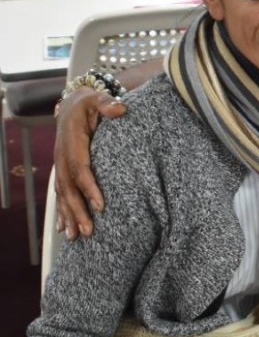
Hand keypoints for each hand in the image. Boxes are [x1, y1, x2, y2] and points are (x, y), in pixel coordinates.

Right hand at [54, 87, 125, 239]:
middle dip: (77, 210)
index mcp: (72, 142)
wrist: (72, 104)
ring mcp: (60, 165)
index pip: (80, 168)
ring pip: (62, 194)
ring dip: (68, 216)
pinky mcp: (62, 170)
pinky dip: (62, 212)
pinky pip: (60, 194)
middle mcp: (63, 156)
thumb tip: (120, 109)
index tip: (101, 205)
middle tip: (88, 231)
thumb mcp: (98, 99)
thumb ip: (108, 103)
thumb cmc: (89, 104)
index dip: (89, 187)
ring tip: (75, 237)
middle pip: (69, 187)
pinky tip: (64, 229)